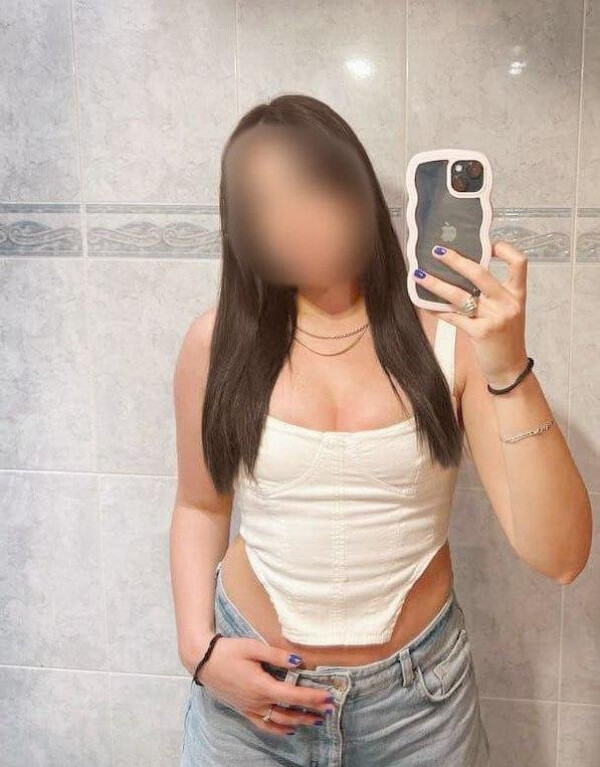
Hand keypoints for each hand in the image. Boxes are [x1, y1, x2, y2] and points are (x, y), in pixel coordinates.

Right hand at [196, 636, 334, 735]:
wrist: (203, 660)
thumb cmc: (228, 650)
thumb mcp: (253, 647)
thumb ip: (277, 655)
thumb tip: (299, 661)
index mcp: (262, 686)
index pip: (293, 696)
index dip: (312, 698)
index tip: (329, 697)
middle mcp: (257, 702)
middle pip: (289, 712)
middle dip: (311, 712)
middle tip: (330, 710)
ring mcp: (250, 708)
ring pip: (278, 722)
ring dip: (299, 722)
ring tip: (316, 721)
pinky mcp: (243, 710)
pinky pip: (263, 725)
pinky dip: (278, 729)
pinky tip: (288, 729)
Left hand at [413, 240, 529, 386]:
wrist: (510, 370)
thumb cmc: (505, 339)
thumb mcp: (507, 313)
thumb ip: (492, 295)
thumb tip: (463, 273)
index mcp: (517, 295)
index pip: (519, 263)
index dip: (504, 249)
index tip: (487, 243)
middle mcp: (508, 303)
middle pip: (480, 273)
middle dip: (456, 260)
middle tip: (437, 251)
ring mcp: (495, 318)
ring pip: (460, 295)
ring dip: (436, 284)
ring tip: (419, 275)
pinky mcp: (481, 333)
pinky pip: (453, 317)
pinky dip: (436, 309)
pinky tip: (423, 304)